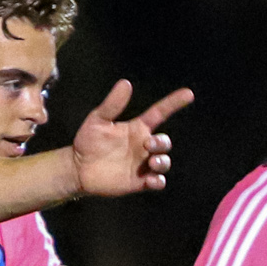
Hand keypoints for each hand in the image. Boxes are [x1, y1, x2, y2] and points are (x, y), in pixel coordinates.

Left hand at [71, 81, 193, 197]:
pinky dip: (158, 181)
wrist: (78, 168)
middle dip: (162, 142)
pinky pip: (157, 182)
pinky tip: (152, 180)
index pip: (160, 113)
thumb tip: (125, 83)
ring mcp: (142, 164)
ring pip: (164, 162)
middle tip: (148, 144)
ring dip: (162, 161)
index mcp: (137, 128)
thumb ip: (112, 104)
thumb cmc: (87, 142)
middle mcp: (143, 146)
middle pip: (164, 142)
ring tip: (152, 162)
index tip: (188, 93)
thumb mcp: (98, 120)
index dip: (174, 103)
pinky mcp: (138, 181)